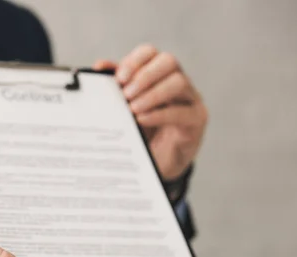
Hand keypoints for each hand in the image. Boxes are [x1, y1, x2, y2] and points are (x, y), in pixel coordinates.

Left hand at [94, 44, 207, 180]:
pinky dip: (160, 114)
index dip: (135, 61)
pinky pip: (182, 111)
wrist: (158, 163)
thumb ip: (115, 88)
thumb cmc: (143, 131)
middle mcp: (178, 81)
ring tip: (133, 109)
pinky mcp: (196, 119)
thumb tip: (100, 66)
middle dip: (145, 75)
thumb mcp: (126, 109)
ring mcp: (191, 99)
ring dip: (152, 94)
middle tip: (126, 94)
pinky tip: (143, 119)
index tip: (119, 78)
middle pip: (168, 61)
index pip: (150, 52)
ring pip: (178, 82)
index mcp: (158, 74)